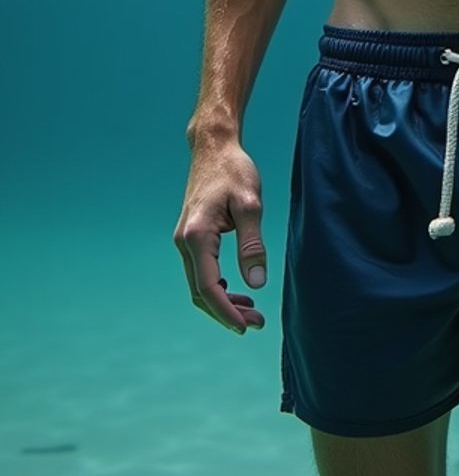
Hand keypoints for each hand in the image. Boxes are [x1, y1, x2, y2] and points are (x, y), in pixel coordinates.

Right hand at [174, 140, 267, 334]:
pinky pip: (201, 271)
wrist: (213, 147)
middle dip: (226, 313)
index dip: (226, 312)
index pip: (208, 287)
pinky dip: (218, 286)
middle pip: (200, 292)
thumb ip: (252, 245)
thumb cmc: (234, 171)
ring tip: (253, 312)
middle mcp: (184, 242)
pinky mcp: (191, 236)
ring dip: (223, 302)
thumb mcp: (250, 205)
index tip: (245, 328)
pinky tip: (239, 291)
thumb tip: (257, 284)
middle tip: (257, 323)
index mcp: (196, 236)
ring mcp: (184, 240)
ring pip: (199, 284)